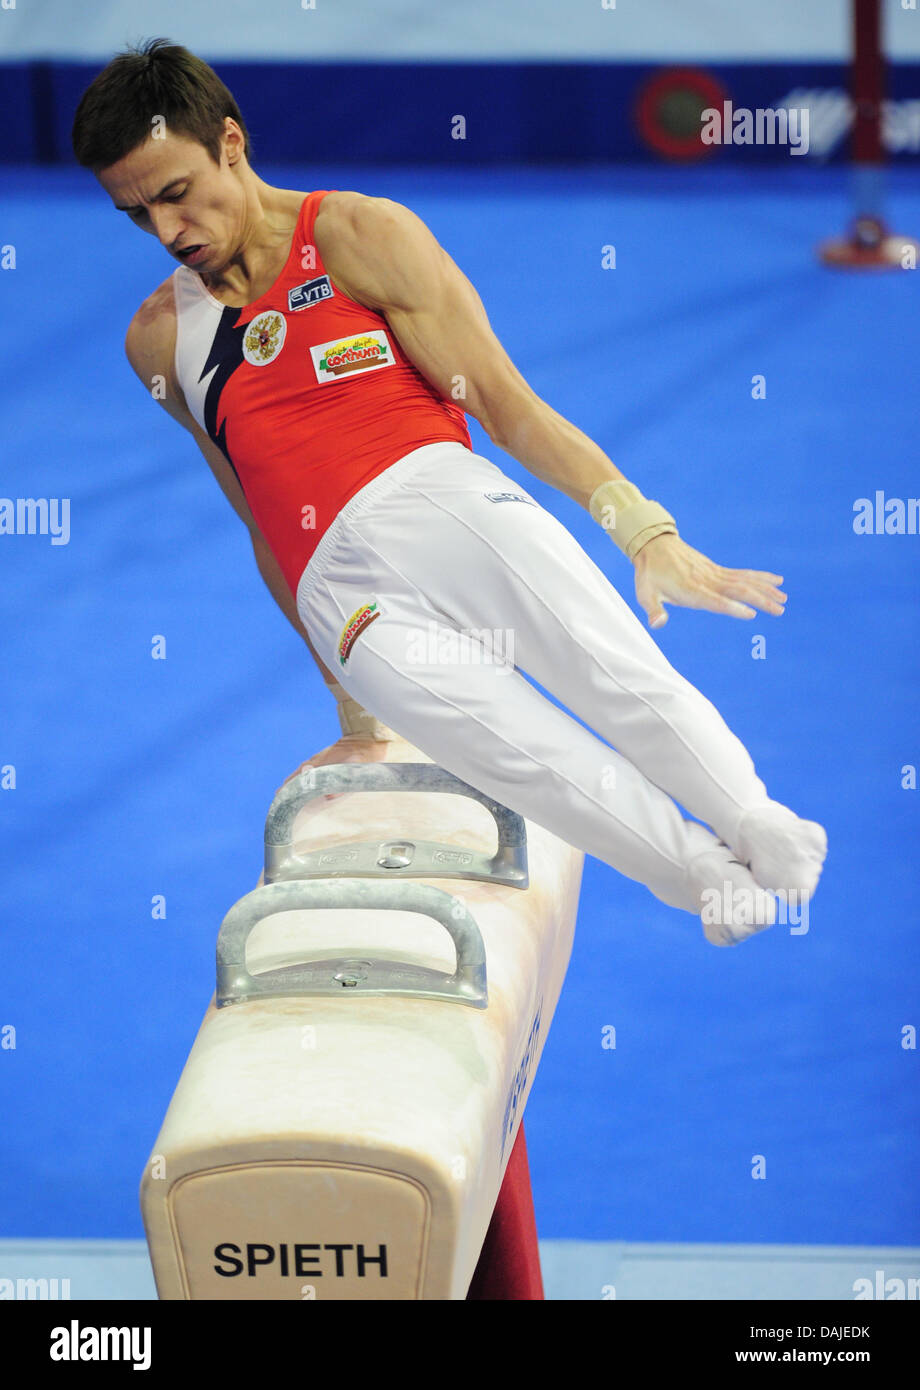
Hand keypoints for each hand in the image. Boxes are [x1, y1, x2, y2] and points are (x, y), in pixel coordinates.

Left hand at [632, 533, 786, 628]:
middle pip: (738, 590)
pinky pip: (742, 574)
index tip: (750, 614)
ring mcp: (714, 573)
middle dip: (760, 600)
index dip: (731, 607)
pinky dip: (760, 577)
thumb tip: (657, 624)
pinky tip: (776, 582)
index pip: (714, 600)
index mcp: (690, 589)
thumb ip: (653, 610)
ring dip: (765, 589)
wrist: (654, 545)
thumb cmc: (648, 574)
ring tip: (784, 599)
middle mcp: (707, 580)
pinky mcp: (717, 569)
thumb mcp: (645, 594)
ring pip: (744, 581)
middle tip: (780, 610)